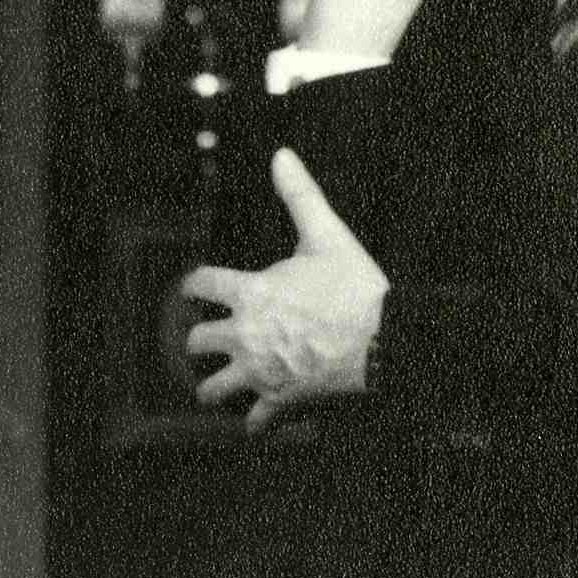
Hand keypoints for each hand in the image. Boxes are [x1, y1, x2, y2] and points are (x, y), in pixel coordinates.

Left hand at [182, 149, 386, 430]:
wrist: (384, 340)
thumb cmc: (356, 288)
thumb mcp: (327, 234)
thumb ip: (300, 196)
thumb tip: (281, 155)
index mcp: (251, 292)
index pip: (201, 285)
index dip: (193, 286)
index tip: (193, 290)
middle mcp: (245, 334)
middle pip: (197, 342)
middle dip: (198, 341)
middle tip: (204, 341)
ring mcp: (259, 371)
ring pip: (211, 389)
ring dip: (212, 387)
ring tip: (215, 386)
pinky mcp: (280, 399)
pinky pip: (254, 422)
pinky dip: (255, 422)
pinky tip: (257, 420)